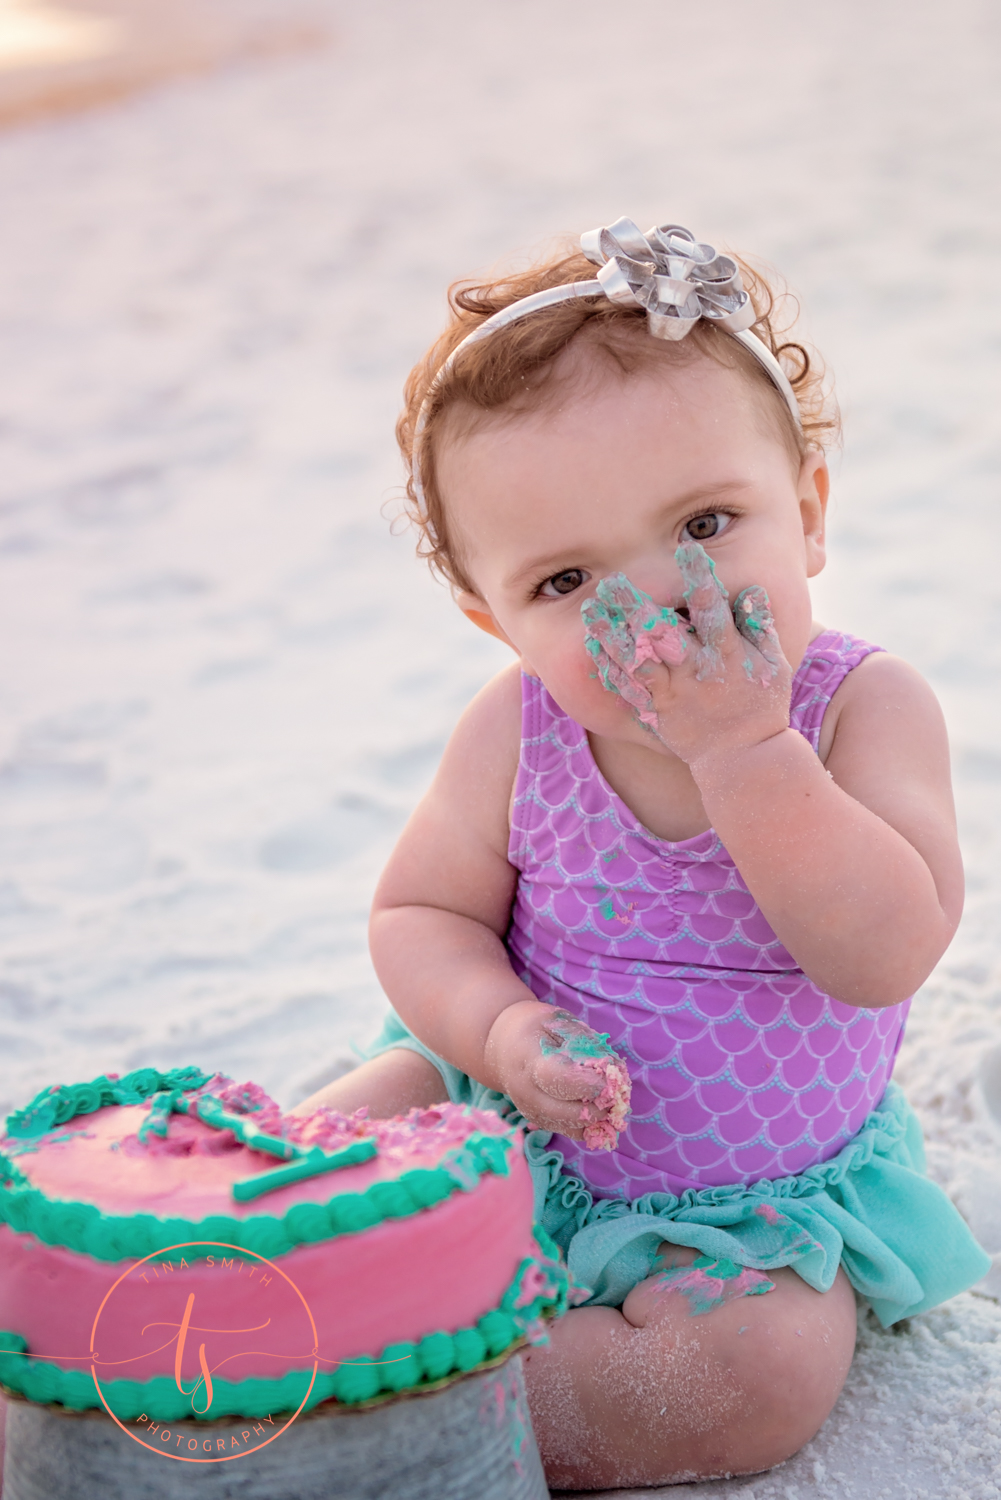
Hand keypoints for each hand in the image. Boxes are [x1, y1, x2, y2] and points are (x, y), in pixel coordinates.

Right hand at [483, 1000, 627, 1143]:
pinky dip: (592, 1124)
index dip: (588, 1082)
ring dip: (599, 1117)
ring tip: (611, 1099)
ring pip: (572, 1128)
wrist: (503, 1047)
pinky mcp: (540, 1122)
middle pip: (567, 1113)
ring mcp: (531, 1112)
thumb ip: (585, 1043)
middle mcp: (526, 1093)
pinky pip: (571, 1131)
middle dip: (598, 1106)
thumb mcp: (558, 1021)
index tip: (609, 1077)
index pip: (559, 1080)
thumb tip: (613, 1068)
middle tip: (616, 1092)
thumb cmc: (536, 1029)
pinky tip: (600, 1106)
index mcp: (529, 1061)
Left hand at [582, 544, 791, 766]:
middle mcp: (698, 671)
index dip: (700, 579)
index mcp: (729, 654)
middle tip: (613, 582)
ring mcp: (676, 692)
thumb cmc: (762, 706)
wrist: (744, 758)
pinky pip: (631, 689)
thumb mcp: (774, 665)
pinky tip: (594, 647)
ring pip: (640, 660)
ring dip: (614, 634)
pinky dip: (612, 669)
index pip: (714, 610)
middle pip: (664, 634)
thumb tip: (753, 590)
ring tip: (591, 609)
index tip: (686, 550)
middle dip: (638, 607)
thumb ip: (761, 626)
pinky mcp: (659, 711)